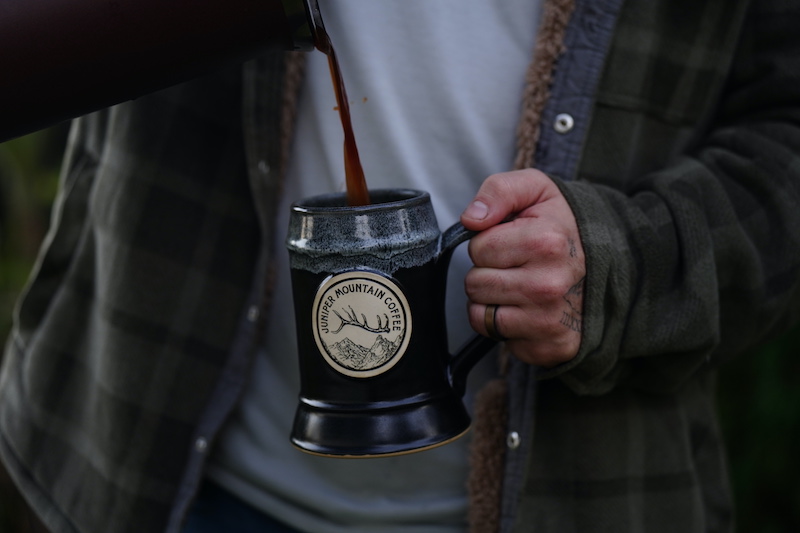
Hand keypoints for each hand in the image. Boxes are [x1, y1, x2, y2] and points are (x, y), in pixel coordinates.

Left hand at [460, 169, 584, 367]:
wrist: (611, 263)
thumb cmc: (562, 227)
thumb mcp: (535, 191)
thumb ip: (499, 192)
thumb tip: (471, 219)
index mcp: (546, 243)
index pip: (478, 248)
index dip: (488, 243)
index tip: (512, 242)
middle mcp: (549, 285)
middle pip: (475, 283)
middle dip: (488, 272)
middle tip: (517, 266)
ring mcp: (550, 320)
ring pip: (480, 314)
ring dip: (492, 300)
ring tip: (520, 286)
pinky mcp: (549, 346)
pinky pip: (496, 336)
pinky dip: (503, 325)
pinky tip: (526, 309)